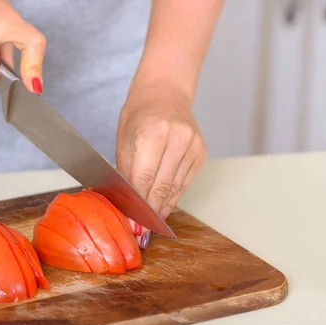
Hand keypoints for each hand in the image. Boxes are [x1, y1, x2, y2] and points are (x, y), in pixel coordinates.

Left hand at [116, 85, 206, 247]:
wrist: (164, 93)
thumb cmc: (138, 115)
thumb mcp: (124, 140)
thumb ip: (126, 172)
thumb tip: (127, 204)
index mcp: (154, 131)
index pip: (144, 178)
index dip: (137, 205)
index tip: (131, 223)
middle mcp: (178, 137)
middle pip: (162, 185)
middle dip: (150, 211)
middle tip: (140, 230)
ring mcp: (193, 144)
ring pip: (176, 187)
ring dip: (162, 207)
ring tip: (151, 224)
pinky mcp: (201, 152)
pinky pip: (185, 182)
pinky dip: (173, 196)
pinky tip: (163, 208)